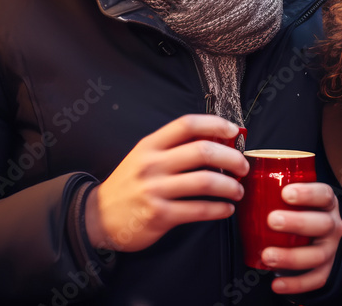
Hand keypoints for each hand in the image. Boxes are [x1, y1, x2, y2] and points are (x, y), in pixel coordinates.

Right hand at [85, 114, 248, 251]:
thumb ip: (173, 147)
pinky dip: (219, 209)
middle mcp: (152, 164)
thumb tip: (216, 138)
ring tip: (238, 190)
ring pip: (204, 182)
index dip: (215, 124)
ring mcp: (155, 190)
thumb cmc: (130, 184)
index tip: (234, 131)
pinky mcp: (159, 215)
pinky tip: (226, 209)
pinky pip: (198, 210)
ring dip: (230, 186)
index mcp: (150, 145)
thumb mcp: (144, 157)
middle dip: (231, 158)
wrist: (98, 216)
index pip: (187, 124)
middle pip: (202, 151)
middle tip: (243, 166)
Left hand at [260, 183, 341, 294]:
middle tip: (271, 220)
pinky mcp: (325, 269)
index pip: (323, 194)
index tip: (285, 193)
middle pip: (322, 224)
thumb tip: (239, 171)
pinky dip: (296, 285)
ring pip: (318, 255)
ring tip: (267, 256)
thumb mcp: (291, 195)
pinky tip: (276, 284)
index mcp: (326, 202)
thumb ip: (270, 184)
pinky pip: (315, 280)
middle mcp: (333, 224)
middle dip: (297, 222)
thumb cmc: (294, 210)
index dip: (308, 193)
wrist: (313, 236)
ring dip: (292, 257)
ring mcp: (331, 248)